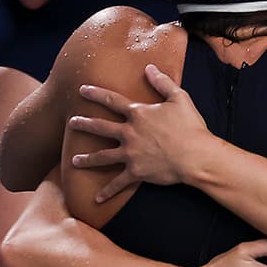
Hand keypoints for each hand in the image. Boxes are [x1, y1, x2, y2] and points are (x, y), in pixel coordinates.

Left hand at [69, 64, 213, 201]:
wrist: (196, 155)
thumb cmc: (190, 126)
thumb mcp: (179, 98)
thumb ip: (162, 82)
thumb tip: (149, 67)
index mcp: (138, 114)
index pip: (112, 101)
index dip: (96, 94)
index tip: (82, 90)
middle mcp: (129, 133)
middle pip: (100, 127)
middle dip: (83, 124)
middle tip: (71, 123)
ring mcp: (130, 154)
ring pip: (102, 156)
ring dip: (86, 158)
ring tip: (74, 160)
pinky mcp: (136, 172)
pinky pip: (117, 183)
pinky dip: (107, 191)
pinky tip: (96, 198)